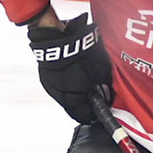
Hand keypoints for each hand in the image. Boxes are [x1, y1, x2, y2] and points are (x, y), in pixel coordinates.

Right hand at [26, 9, 112, 123]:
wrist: (57, 37)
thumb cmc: (81, 52)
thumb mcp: (101, 70)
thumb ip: (103, 86)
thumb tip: (107, 94)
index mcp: (75, 97)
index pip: (84, 115)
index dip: (93, 114)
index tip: (97, 112)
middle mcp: (61, 96)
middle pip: (73, 110)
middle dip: (83, 106)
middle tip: (91, 100)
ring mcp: (51, 88)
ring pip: (64, 100)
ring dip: (73, 97)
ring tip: (81, 87)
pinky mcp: (45, 79)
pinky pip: (57, 89)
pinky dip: (65, 87)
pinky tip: (70, 78)